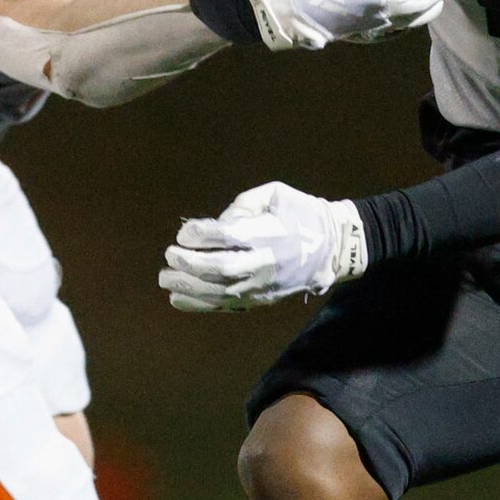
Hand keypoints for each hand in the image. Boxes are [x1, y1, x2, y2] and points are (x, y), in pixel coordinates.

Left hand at [160, 182, 367, 310]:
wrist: (334, 248)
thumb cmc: (303, 214)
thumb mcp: (277, 194)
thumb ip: (244, 205)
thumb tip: (218, 224)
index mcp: (269, 234)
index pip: (229, 237)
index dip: (202, 235)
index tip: (185, 233)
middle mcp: (264, 263)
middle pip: (221, 268)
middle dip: (191, 263)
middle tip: (169, 256)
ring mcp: (262, 286)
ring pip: (220, 291)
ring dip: (189, 286)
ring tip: (165, 279)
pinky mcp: (261, 300)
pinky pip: (226, 305)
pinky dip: (199, 304)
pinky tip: (177, 298)